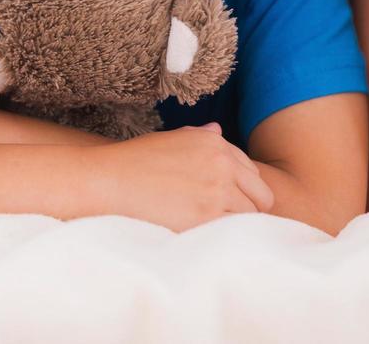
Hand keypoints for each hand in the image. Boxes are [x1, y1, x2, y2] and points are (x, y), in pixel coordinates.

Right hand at [92, 124, 275, 229]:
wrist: (107, 181)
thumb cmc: (134, 162)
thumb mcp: (171, 140)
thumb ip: (200, 137)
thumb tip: (218, 129)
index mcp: (215, 143)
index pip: (252, 172)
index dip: (242, 190)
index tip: (227, 202)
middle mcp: (222, 164)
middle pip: (261, 196)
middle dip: (248, 209)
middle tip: (225, 221)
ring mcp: (216, 191)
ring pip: (250, 217)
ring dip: (235, 225)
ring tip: (212, 231)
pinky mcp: (206, 217)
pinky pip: (232, 232)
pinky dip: (224, 238)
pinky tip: (206, 238)